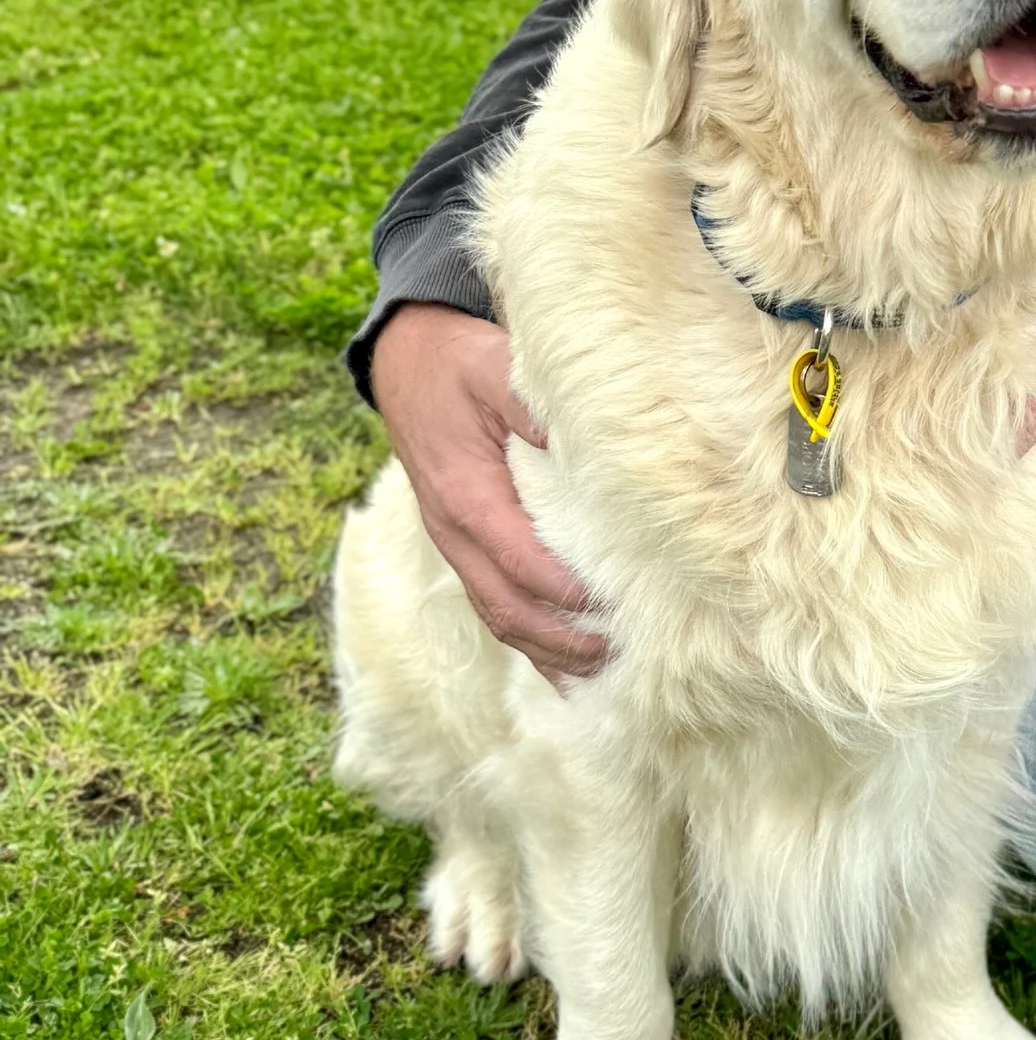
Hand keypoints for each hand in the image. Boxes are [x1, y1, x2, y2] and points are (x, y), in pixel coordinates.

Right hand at [368, 304, 605, 684]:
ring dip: (550, 652)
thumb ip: (530, 406)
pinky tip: (569, 671)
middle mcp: (456, 533)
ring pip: (501, 616)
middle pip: (509, 606)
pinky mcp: (468, 549)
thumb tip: (574, 441)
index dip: (563, 590)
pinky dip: (533, 642)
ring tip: (605, 675)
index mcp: (465, 494)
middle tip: (621, 656)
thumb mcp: (492, 367)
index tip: (614, 608)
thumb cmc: (458, 366)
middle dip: (562, 639)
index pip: (518, 558)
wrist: (409, 364)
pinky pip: (497, 605)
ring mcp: (458, 547)